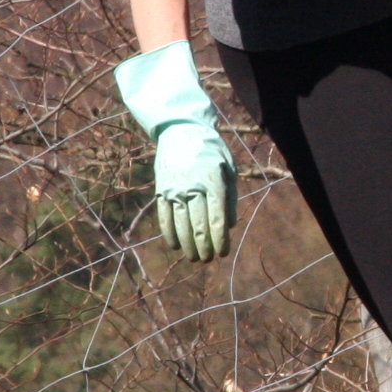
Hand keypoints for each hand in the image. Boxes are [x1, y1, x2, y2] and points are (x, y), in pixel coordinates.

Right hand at [151, 122, 237, 262]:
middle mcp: (193, 188)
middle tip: (208, 260)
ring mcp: (174, 190)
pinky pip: (164, 217)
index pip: (216, 219)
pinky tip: (176, 246)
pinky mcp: (162, 190)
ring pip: (181, 224)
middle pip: (198, 225)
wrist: (181, 131)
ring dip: (188, 245)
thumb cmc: (211, 150)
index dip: (220, 240)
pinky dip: (170, 233)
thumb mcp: (228, 168)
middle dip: (204, 247)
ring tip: (194, 258)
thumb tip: (229, 225)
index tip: (222, 253)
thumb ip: (229, 196)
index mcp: (213, 183)